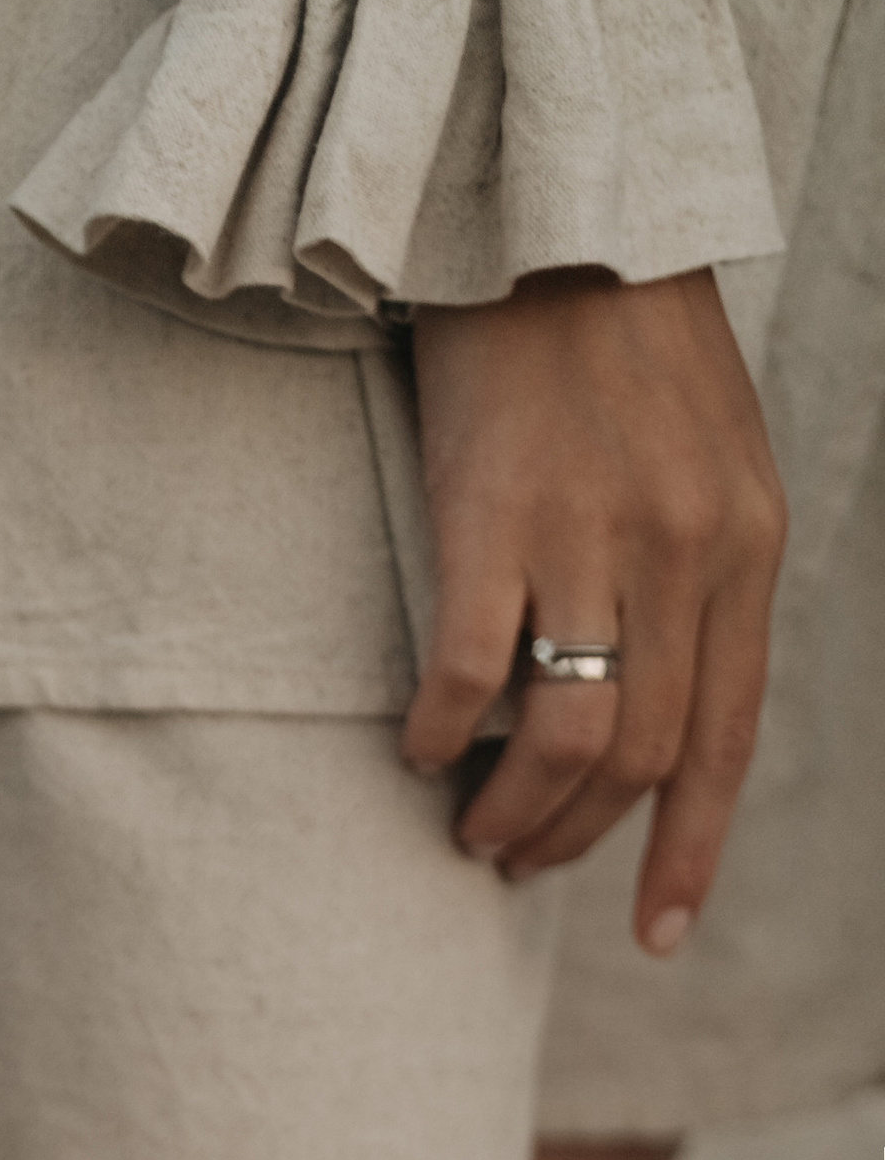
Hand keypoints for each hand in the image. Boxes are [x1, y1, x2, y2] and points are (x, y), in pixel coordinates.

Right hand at [401, 267, 784, 952]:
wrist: (552, 224)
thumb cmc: (621, 347)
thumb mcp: (709, 460)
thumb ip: (699, 573)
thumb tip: (660, 699)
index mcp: (744, 545)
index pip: (724, 737)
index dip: (688, 850)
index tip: (655, 935)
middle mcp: (682, 552)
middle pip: (638, 757)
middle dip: (577, 840)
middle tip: (518, 862)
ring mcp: (589, 538)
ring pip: (562, 739)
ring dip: (511, 813)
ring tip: (470, 832)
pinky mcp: (495, 518)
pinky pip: (471, 675)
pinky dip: (441, 735)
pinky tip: (417, 749)